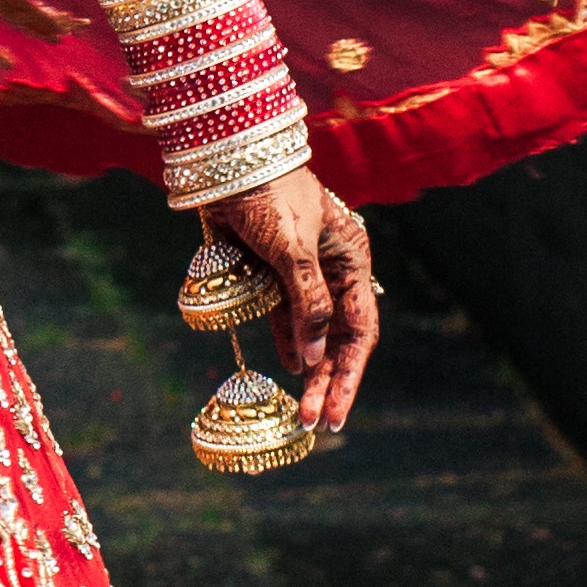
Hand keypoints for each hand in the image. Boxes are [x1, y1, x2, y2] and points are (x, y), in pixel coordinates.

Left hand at [214, 166, 381, 438]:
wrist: (227, 162)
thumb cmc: (269, 196)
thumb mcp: (293, 250)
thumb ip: (306, 303)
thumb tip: (312, 360)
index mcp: (352, 261)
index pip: (359, 330)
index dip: (348, 375)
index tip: (334, 412)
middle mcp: (334, 271)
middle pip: (338, 339)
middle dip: (329, 381)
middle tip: (316, 424)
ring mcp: (302, 274)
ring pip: (312, 332)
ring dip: (308, 369)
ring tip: (301, 410)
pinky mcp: (271, 273)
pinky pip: (285, 316)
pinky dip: (288, 341)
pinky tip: (290, 366)